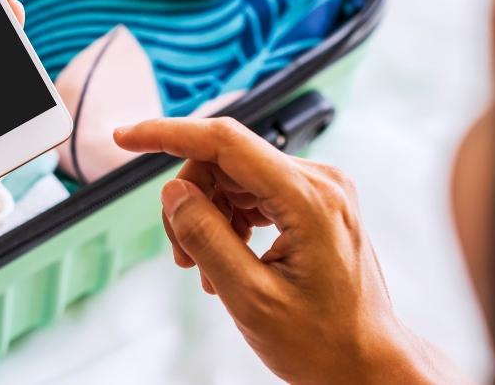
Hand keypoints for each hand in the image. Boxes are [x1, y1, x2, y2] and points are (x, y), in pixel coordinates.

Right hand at [115, 118, 467, 384]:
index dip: (167, 134)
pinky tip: (225, 260)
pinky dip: (228, 221)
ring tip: (205, 269)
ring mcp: (318, 190)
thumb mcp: (251, 298)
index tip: (125, 137)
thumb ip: (207, 237)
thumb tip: (173, 191)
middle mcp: (319, 181)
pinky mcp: (313, 202)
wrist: (369, 365)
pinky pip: (251, 192)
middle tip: (182, 258)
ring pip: (232, 177)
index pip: (224, 141)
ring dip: (207, 216)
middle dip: (190, 202)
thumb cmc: (324, 343)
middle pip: (223, 162)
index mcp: (309, 198)